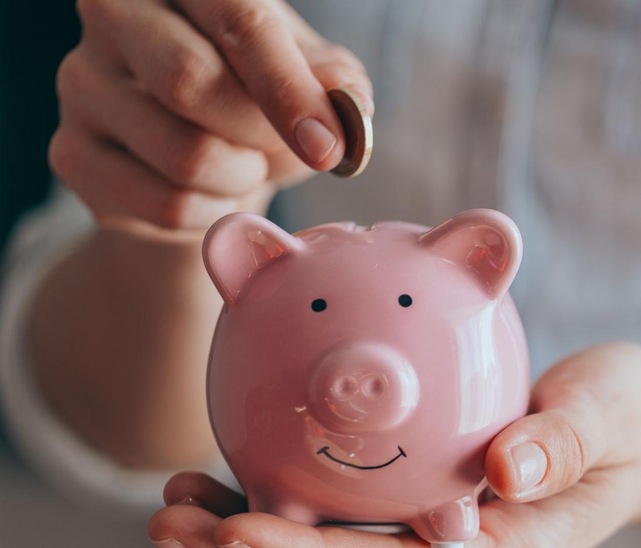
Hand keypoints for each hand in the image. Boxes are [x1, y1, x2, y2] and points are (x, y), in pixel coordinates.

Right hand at [50, 0, 372, 233]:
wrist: (197, 153)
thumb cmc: (258, 95)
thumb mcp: (309, 74)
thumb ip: (333, 82)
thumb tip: (347, 102)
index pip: (238, 20)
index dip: (288, 88)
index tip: (328, 145)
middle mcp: (113, 11)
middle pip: (191, 81)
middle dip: (262, 134)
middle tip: (291, 150)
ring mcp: (82, 83)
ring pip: (185, 155)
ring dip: (243, 179)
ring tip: (248, 165)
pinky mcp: (71, 152)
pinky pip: (166, 204)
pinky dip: (214, 213)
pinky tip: (214, 192)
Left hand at [149, 343, 640, 547]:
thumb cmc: (631, 418)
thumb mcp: (615, 409)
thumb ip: (566, 439)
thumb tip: (507, 471)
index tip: (237, 529)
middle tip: (171, 522)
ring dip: (253, 545)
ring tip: (174, 506)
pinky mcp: (431, 533)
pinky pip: (349, 534)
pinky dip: (287, 516)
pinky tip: (230, 484)